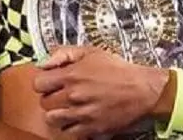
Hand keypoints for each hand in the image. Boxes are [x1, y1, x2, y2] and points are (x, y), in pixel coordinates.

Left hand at [33, 46, 169, 138]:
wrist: (144, 90)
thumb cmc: (122, 71)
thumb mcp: (94, 52)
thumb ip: (65, 53)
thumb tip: (44, 61)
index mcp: (72, 75)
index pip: (38, 83)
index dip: (45, 82)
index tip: (52, 82)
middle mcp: (73, 95)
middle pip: (44, 103)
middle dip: (54, 97)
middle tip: (65, 94)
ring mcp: (80, 113)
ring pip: (52, 119)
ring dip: (59, 114)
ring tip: (71, 108)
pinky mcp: (90, 128)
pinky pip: (68, 132)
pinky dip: (72, 126)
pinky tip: (80, 118)